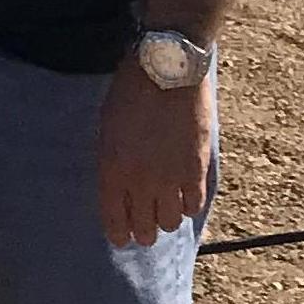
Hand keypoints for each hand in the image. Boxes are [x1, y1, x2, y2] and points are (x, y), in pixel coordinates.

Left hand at [98, 59, 213, 249]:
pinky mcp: (195, 170)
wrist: (168, 67)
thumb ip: (112, 161)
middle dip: (142, 230)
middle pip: (144, 230)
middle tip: (145, 222)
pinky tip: (184, 191)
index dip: (118, 234)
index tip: (121, 237)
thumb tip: (117, 189)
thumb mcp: (107, 125)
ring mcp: (170, 178)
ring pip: (170, 223)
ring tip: (165, 204)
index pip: (114, 222)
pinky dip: (188, 203)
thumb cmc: (130, 89)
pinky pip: (194, 206)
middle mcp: (141, 181)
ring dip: (166, 216)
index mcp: (113, 169)